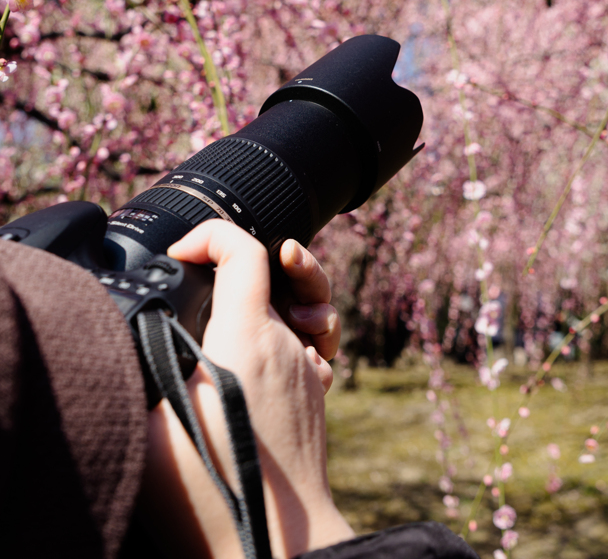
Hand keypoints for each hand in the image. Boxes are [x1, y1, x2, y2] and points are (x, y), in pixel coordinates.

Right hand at [139, 221, 352, 558]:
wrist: (279, 549)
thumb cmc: (216, 495)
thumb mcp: (152, 427)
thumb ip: (144, 366)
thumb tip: (136, 337)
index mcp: (248, 336)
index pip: (244, 248)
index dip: (209, 236)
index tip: (179, 254)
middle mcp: (286, 342)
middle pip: (267, 273)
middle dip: (227, 269)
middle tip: (193, 288)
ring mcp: (305, 368)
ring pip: (287, 306)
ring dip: (261, 297)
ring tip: (238, 314)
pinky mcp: (314, 395)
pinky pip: (302, 341)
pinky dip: (279, 333)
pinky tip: (256, 357)